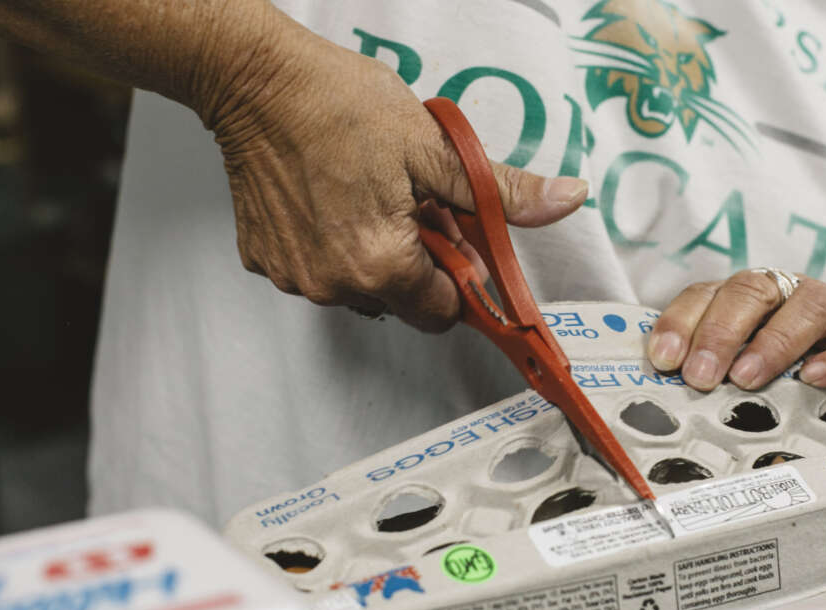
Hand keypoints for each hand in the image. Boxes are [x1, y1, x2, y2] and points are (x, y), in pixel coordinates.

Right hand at [200, 12, 587, 330]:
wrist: (256, 81)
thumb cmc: (340, 106)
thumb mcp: (436, 147)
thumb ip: (501, 192)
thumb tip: (569, 201)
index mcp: (382, 265)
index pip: (443, 312)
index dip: (458, 275)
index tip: (452, 235)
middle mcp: (335, 286)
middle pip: (402, 303)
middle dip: (418, 265)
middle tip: (410, 206)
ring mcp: (296, 278)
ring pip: (360, 290)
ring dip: (375, 257)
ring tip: (369, 199)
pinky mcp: (266, 261)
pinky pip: (319, 272)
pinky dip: (333, 247)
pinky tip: (331, 202)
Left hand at [646, 270, 825, 392]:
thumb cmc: (775, 393)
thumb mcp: (733, 381)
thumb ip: (704, 377)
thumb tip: (661, 398)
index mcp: (744, 298)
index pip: (706, 294)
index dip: (682, 322)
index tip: (664, 359)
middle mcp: (789, 295)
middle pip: (753, 290)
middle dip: (722, 332)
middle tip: (701, 375)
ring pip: (812, 304)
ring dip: (775, 341)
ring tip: (747, 379)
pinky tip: (813, 378)